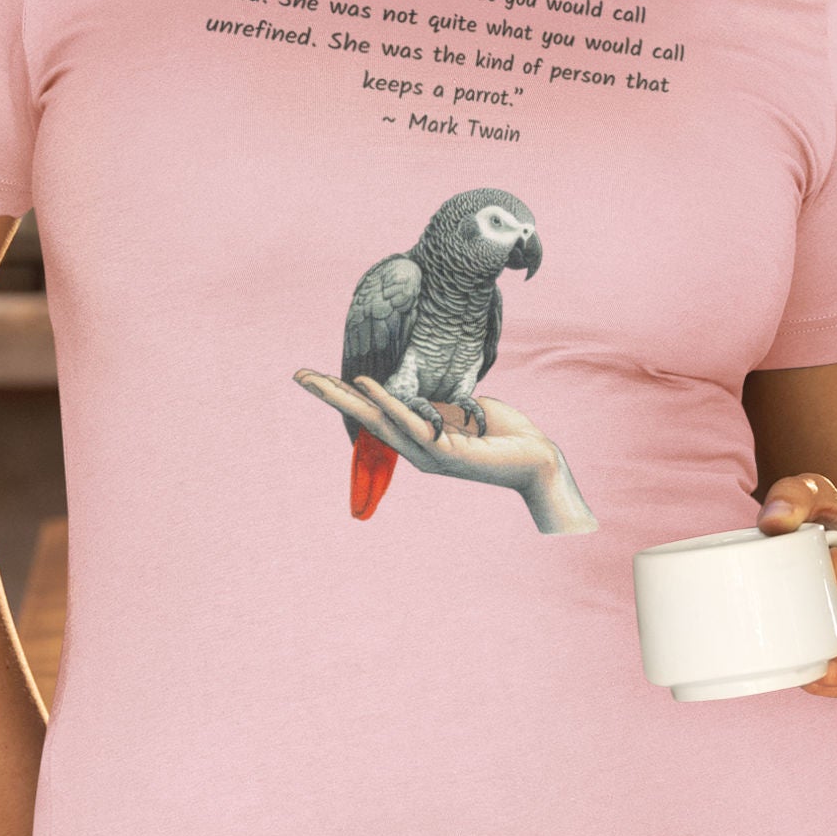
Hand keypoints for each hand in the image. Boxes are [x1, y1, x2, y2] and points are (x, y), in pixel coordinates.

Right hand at [293, 371, 597, 532]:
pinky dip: (387, 401)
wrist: (538, 460)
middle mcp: (416, 447)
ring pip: (379, 419)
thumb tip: (425, 395)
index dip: (345, 395)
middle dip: (330, 395)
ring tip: (318, 379)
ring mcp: (427, 452)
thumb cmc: (507, 434)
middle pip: (364, 418)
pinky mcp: (446, 452)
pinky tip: (366, 384)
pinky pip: (410, 421)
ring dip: (347, 397)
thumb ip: (441, 404)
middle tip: (298, 375)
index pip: (373, 413)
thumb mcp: (466, 409)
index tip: (316, 376)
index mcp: (418, 437)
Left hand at [755, 473, 836, 696]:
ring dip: (821, 663)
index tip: (792, 577)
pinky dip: (831, 680)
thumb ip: (793, 496)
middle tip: (787, 619)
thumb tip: (772, 525)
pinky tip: (813, 658)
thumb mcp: (824, 497)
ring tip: (796, 638)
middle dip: (817, 634)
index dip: (813, 582)